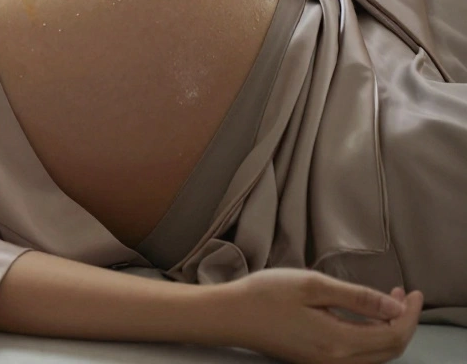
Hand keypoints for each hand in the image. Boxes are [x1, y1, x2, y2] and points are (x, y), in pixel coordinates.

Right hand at [221, 268, 422, 363]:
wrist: (229, 315)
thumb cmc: (266, 295)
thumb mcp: (313, 286)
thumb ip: (357, 297)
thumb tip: (394, 306)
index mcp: (339, 342)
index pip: (393, 334)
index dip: (409, 313)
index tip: (412, 291)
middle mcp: (337, 362)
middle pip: (389, 350)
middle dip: (402, 322)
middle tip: (403, 294)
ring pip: (376, 356)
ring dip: (388, 330)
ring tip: (387, 302)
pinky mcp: (315, 362)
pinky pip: (358, 357)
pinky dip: (371, 338)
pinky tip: (364, 317)